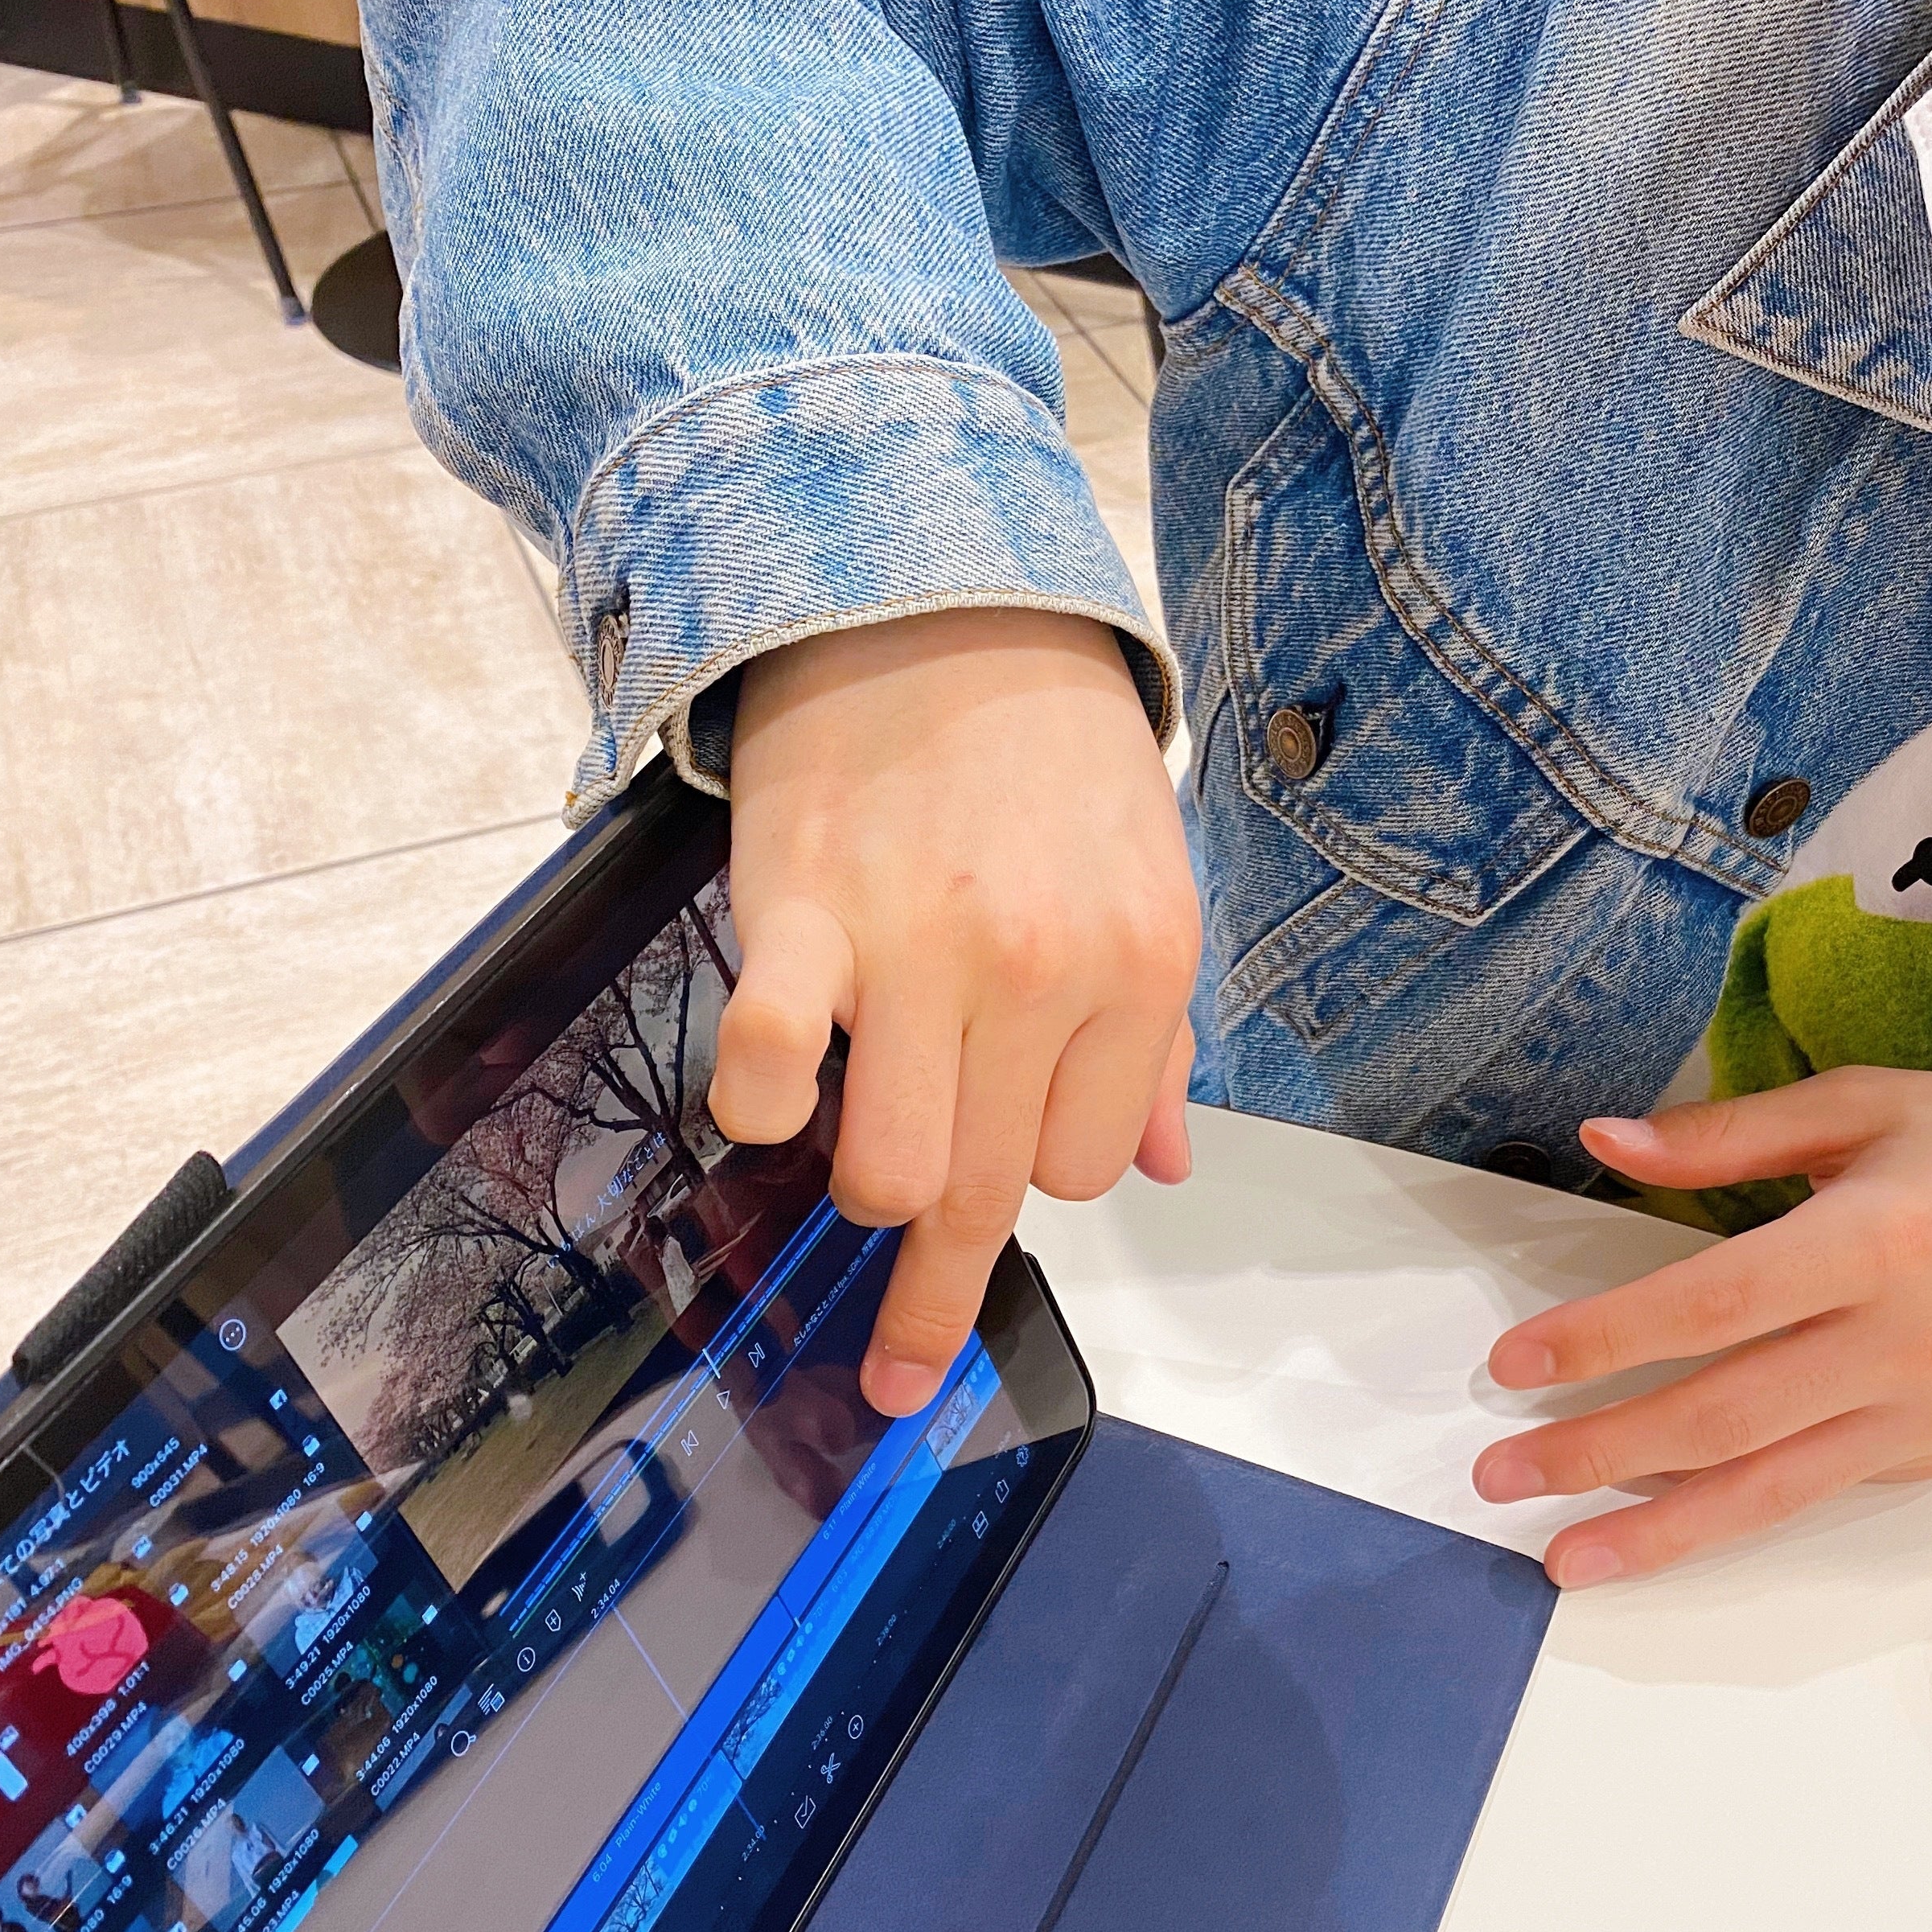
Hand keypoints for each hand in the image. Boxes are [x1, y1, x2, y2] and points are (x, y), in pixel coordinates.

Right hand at [708, 607, 1199, 1413]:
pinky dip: (765, 1105)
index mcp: (1138, 966)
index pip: (1088, 1166)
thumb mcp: (1148, 876)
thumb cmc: (1046, 747)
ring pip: (891, 1169)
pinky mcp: (804, 914)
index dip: (1037, 1172)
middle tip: (901, 1340)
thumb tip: (1166, 1166)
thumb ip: (1156, 1036)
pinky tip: (772, 1094)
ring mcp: (921, 948)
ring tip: (851, 1135)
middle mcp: (1043, 970)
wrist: (931, 591)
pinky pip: (777, 1065)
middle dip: (939, 1266)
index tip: (1001, 1155)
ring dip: (863, 1183)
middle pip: (990, 1192)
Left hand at [1475, 1069, 1931, 1586]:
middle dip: (1599, 1453)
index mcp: (1875, 1238)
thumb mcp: (1867, 1105)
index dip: (1606, 1339)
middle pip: (1724, 1414)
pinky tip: (1657, 1524)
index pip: (1714, 1304)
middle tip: (1499, 1476)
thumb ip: (1730, 1133)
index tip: (1514, 1366)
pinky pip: (1816, 1491)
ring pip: (1767, 1489)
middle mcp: (1899, 1342)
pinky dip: (1731, 1512)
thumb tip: (1607, 1139)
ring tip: (1559, 1556)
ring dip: (1653, 1531)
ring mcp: (1921, 1415)